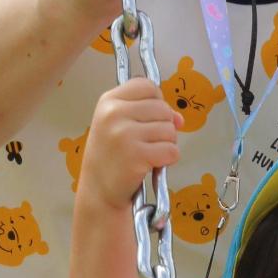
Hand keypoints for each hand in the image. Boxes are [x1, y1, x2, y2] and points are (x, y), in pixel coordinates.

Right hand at [79, 80, 181, 211]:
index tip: (149, 117)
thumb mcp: (119, 126)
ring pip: (170, 130)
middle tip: (147, 142)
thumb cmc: (111, 157)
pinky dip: (168, 160)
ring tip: (147, 154)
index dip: (156, 101)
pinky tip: (151, 165)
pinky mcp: (137, 156)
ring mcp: (125, 134)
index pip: (146, 85)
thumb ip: (148, 114)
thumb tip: (178, 119)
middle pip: (163, 108)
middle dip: (164, 127)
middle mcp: (114, 114)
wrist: (98, 192)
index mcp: (108, 101)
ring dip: (166, 144)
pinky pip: (172, 150)